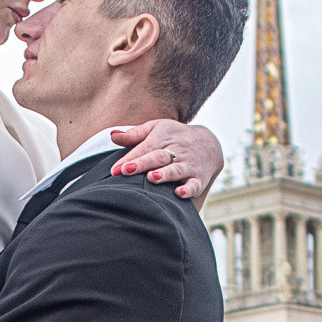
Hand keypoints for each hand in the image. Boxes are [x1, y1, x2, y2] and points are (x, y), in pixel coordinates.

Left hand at [108, 119, 225, 202]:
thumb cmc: (174, 136)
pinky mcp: (199, 179)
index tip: (115, 169)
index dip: (130, 158)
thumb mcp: (156, 128)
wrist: (209, 143)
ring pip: (175, 170)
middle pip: (158, 158)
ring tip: (152, 178)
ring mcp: (188, 165)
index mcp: (163, 138)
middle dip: (142, 164)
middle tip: (126, 171)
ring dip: (165, 174)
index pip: (144, 148)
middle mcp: (176, 151)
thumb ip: (134, 134)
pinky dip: (188, 189)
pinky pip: (194, 185)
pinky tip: (179, 193)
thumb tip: (112, 136)